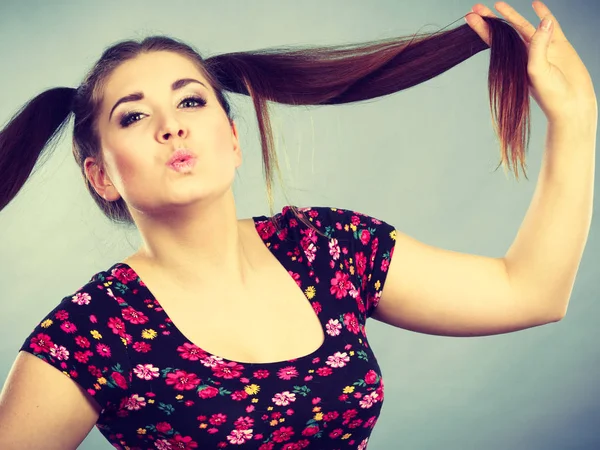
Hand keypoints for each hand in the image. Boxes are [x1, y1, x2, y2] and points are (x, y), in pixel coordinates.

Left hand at [465, 1, 596, 123]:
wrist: (572, 104)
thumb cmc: (551, 95)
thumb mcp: (537, 70)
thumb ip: (537, 46)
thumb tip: (544, 22)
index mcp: (515, 62)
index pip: (495, 41)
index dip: (483, 28)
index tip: (470, 17)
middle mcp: (526, 54)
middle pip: (505, 32)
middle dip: (491, 19)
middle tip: (476, 7)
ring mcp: (543, 48)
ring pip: (524, 26)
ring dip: (511, 15)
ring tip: (498, 4)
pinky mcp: (559, 45)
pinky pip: (551, 25)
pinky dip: (544, 14)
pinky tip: (535, 5)